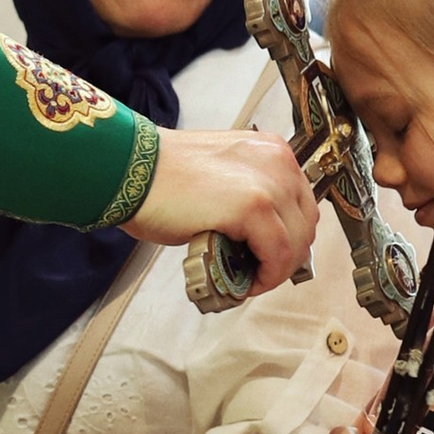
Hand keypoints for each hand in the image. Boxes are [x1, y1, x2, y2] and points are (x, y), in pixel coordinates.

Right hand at [130, 128, 315, 284]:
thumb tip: (259, 237)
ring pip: (296, 243)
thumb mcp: (220, 177)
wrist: (127, 169)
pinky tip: (246, 282)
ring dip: (276, 270)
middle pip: (306, 224)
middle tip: (258, 273)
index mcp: (270, 151)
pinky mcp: (253, 207)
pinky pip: (278, 255)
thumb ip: (247, 197)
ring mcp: (268, 183)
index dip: (289, 238)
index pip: (301, 204)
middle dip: (286, 257)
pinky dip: (266, 276)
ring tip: (249, 280)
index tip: (269, 257)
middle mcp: (277, 162)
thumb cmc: (160, 177)